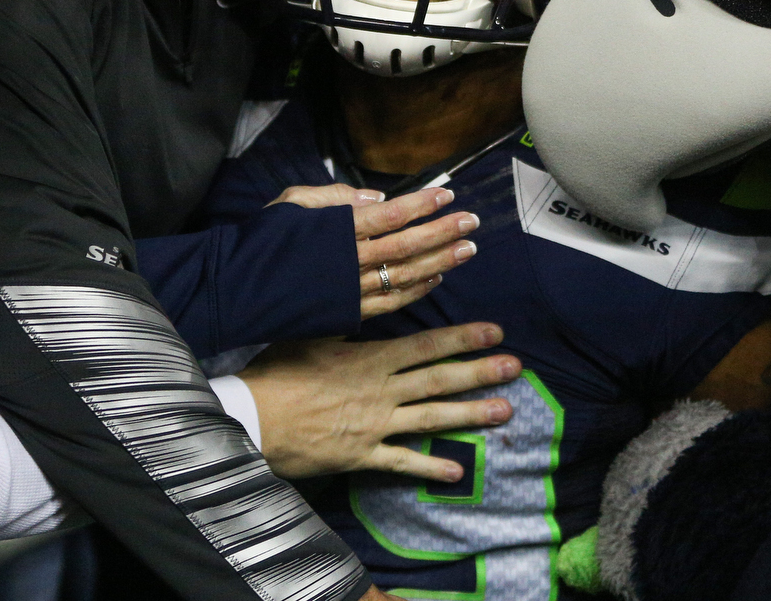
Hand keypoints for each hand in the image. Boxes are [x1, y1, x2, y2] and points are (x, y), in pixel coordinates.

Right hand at [240, 322, 519, 481]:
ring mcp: (375, 425)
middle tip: (517, 367)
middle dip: (481, 372)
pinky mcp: (362, 455)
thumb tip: (367, 299)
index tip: (496, 331)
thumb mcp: (312, 335)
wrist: (253, 417)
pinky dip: (430, 467)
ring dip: (470, 415)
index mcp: (371, 358)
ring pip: (432, 419)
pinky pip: (402, 462)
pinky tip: (458, 470)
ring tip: (506, 412)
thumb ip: (346, 323)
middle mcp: (381, 390)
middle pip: (439, 380)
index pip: (427, 345)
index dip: (464, 338)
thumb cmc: (278, 372)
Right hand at [268, 185, 478, 319]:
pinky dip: (416, 290)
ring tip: (467, 249)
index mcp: (336, 229)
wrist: (236, 289)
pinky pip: (391, 303)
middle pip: (406, 244)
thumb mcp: (292, 203)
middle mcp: (349, 260)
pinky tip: (436, 279)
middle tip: (471, 221)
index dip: (421, 204)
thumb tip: (378, 198)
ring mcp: (351, 290)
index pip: (389, 214)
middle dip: (442, 232)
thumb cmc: (263, 241)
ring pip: (405, 275)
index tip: (446, 195)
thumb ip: (335, 198)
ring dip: (440, 261)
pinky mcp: (348, 313)